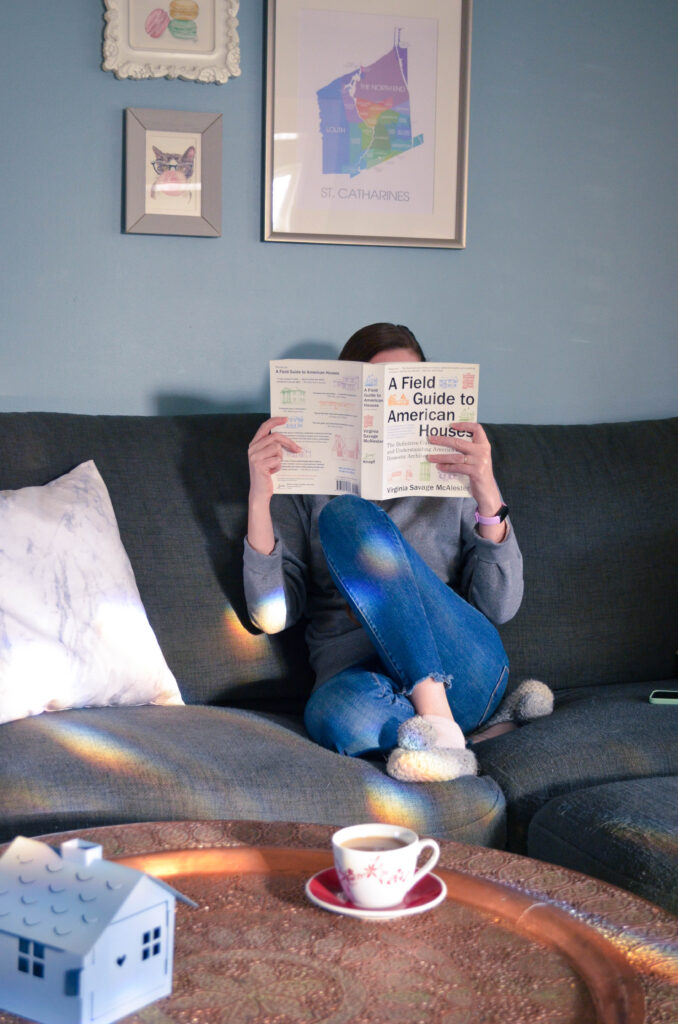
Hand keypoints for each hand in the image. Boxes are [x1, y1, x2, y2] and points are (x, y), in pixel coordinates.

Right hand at [248, 416, 300, 503]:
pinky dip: (278, 467)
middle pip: (275, 437)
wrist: (260, 492)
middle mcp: (252, 448)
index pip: (264, 427)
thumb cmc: (267, 474)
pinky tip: (272, 472)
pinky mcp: (259, 465)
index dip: (275, 421)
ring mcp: (254, 456)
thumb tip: (290, 440)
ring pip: (277, 449)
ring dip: (280, 459)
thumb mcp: (269, 458)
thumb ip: (274, 446)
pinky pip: (277, 460)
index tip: (286, 419)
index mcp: (254, 444)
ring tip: (274, 466)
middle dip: (289, 442)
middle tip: (298, 449)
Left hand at [426, 423, 506, 539]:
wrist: (487, 490)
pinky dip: (447, 467)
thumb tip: (447, 442)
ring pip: (456, 457)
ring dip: (441, 457)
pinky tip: (439, 467)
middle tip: (431, 439)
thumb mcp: (477, 458)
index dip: (465, 425)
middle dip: (443, 440)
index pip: (477, 428)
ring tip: (430, 457)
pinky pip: (457, 467)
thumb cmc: (479, 472)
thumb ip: (469, 450)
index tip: (451, 426)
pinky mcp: (476, 472)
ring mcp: (480, 462)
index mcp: (484, 445)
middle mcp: (483, 451)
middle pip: (460, 442)